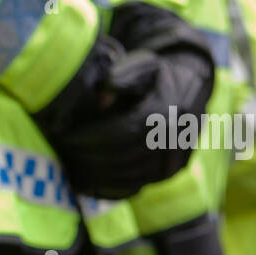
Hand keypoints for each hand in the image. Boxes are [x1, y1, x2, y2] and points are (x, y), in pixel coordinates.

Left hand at [32, 3, 213, 199]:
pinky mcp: (170, 172)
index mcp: (167, 110)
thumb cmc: (155, 76)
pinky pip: (138, 186)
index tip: (66, 137)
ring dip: (96, 176)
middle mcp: (175, 137)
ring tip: (71, 169)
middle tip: (64, 155)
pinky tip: (87, 184)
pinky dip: (110, 188)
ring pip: (130, 176)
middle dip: (90, 157)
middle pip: (125, 156)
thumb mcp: (140, 66)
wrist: (191, 90)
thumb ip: (120, 77)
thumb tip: (101, 101)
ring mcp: (175, 158)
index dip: (92, 137)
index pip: (123, 131)